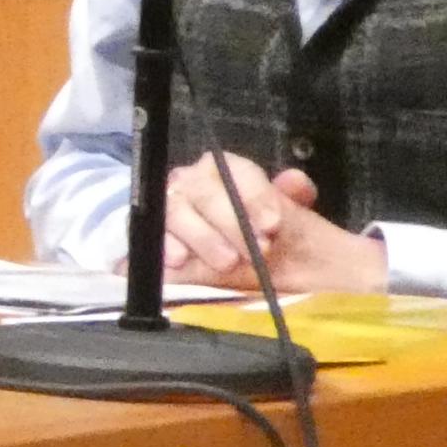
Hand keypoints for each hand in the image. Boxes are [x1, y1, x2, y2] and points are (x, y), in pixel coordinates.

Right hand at [162, 155, 387, 295]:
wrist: (260, 275)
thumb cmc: (275, 241)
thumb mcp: (295, 218)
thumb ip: (294, 194)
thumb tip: (292, 181)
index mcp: (224, 171)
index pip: (232, 170)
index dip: (254, 196)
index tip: (272, 225)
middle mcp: (191, 185)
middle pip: (201, 191)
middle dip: (231, 221)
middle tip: (256, 251)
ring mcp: (169, 214)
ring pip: (174, 213)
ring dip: (202, 238)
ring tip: (227, 263)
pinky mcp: (155, 245)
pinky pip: (150, 241)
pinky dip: (164, 249)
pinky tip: (180, 260)